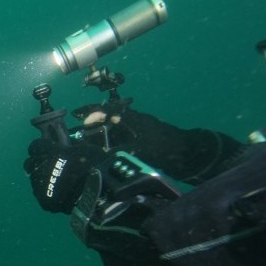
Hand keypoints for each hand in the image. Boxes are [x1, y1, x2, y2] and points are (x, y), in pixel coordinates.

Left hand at [24, 138, 105, 213]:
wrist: (97, 190)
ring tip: (57, 181)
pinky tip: (59, 192)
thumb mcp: (82, 147)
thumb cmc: (92, 164)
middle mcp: (37, 168)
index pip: (35, 146)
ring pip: (35, 179)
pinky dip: (48, 191)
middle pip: (31, 163)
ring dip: (43, 178)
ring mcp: (39, 186)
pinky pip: (42, 193)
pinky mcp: (45, 200)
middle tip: (52, 165)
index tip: (51, 149)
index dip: (44, 147)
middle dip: (40, 163)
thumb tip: (66, 147)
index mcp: (45, 151)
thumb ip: (69, 147)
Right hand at [73, 104, 190, 167]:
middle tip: (79, 136)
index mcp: (132, 118)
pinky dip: (110, 146)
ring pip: (114, 132)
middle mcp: (133, 123)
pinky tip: (104, 155)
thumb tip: (100, 153)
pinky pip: (120, 141)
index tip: (77, 115)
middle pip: (108, 120)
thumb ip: (119, 150)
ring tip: (88, 146)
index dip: (91, 112)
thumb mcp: (140, 148)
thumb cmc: (165, 147)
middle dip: (93, 126)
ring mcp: (137, 133)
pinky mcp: (141, 143)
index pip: (107, 110)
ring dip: (101, 137)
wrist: (188, 154)